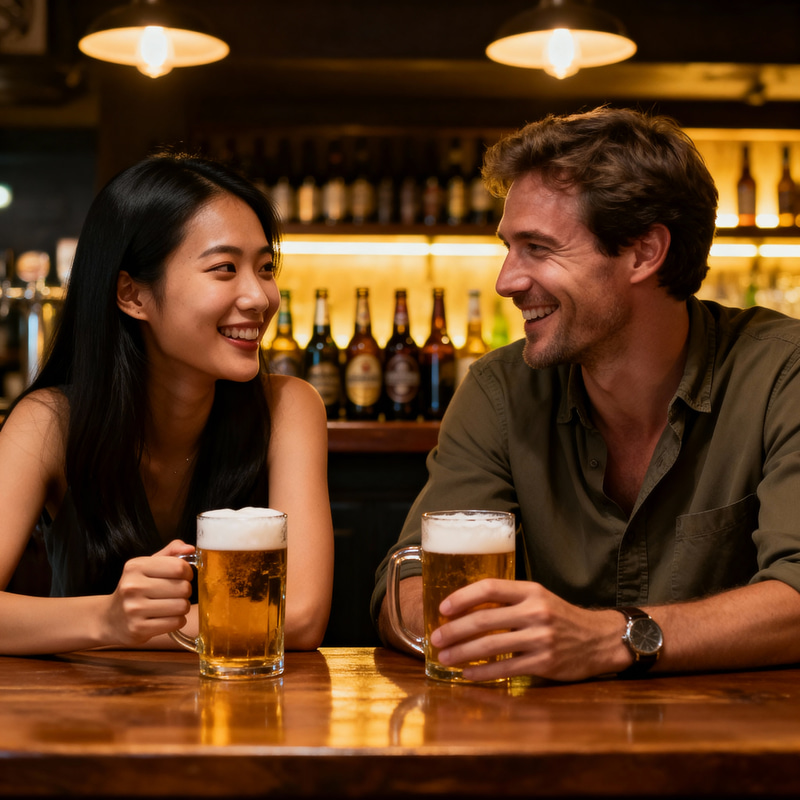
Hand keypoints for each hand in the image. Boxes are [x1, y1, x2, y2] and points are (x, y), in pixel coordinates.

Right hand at [101, 540, 194, 646]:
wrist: (110, 619)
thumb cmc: (135, 588)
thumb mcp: (148, 565)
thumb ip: (170, 552)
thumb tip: (190, 548)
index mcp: (135, 567)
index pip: (179, 567)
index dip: (187, 572)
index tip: (183, 576)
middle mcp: (132, 586)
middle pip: (183, 587)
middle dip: (185, 591)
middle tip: (176, 593)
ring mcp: (134, 609)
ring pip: (181, 606)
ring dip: (182, 607)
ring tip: (172, 605)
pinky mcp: (138, 629)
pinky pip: (176, 622)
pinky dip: (178, 620)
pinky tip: (167, 618)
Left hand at [430, 579, 628, 682]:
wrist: (600, 639)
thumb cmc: (561, 618)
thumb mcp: (539, 599)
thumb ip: (510, 601)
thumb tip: (467, 609)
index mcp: (531, 591)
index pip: (490, 588)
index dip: (463, 596)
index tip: (443, 607)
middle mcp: (535, 612)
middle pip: (485, 619)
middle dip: (454, 630)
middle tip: (435, 637)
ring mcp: (540, 638)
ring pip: (491, 645)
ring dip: (462, 652)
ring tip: (444, 657)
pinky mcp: (545, 663)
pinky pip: (506, 667)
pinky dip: (483, 671)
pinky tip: (467, 674)